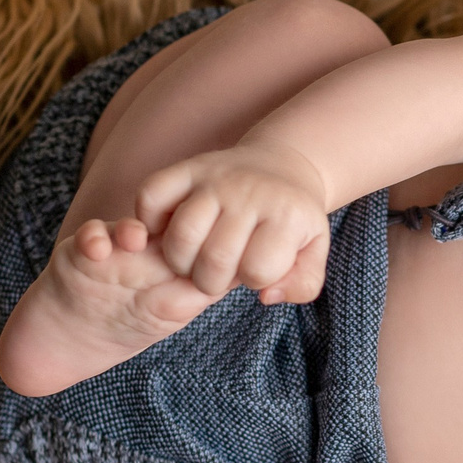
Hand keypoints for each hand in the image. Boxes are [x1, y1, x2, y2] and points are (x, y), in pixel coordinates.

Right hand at [134, 144, 331, 301]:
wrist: (281, 165)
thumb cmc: (292, 218)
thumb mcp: (313, 251)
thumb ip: (302, 284)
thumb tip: (265, 297)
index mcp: (286, 215)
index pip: (258, 270)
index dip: (254, 280)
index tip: (256, 266)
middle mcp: (249, 194)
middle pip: (216, 259)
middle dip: (212, 281)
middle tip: (218, 273)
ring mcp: (216, 179)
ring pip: (181, 234)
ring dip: (179, 261)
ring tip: (191, 259)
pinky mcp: (187, 168)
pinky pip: (151, 196)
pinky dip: (148, 221)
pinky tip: (166, 231)